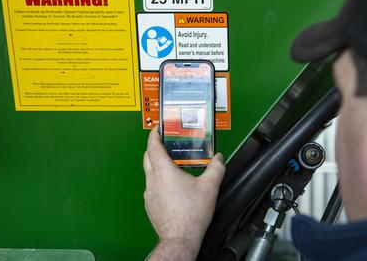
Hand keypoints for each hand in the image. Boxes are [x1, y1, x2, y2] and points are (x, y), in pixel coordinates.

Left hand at [143, 126, 224, 260]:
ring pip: (150, 173)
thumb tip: (218, 159)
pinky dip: (160, 181)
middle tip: (167, 144)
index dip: (155, 135)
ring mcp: (149, 194)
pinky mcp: (150, 205)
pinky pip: (153, 187)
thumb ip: (216, 168)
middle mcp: (153, 181)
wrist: (180, 238)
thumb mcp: (210, 187)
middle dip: (156, 148)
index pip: (153, 146)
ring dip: (159, 166)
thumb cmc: (191, 215)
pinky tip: (174, 187)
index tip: (158, 129)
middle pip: (148, 157)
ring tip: (175, 166)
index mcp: (164, 172)